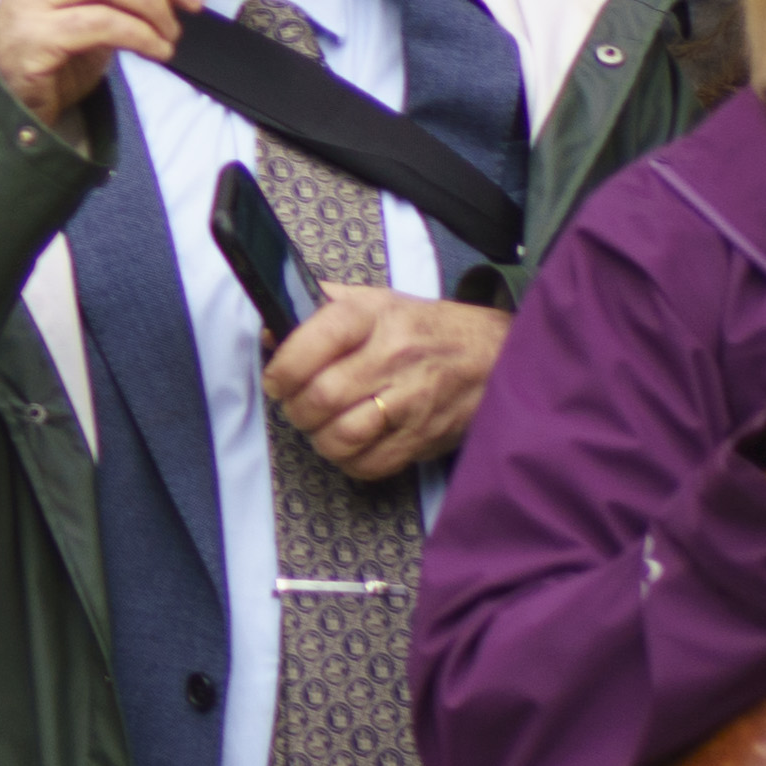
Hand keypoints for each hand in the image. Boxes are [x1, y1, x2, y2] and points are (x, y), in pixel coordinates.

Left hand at [265, 289, 503, 486]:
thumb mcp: (375, 301)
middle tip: (298, 406)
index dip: (283, 368)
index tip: (276, 380)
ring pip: (343, 436)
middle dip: (296, 409)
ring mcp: (414, 400)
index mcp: (376, 316)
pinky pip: (371, 464)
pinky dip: (349, 461)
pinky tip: (350, 445)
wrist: (495, 355)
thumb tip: (270, 330)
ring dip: (319, 438)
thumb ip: (319, 309)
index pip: (315, 340)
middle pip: (322, 397)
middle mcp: (396, 356)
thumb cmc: (422, 328)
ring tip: (322, 427)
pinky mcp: (426, 436)